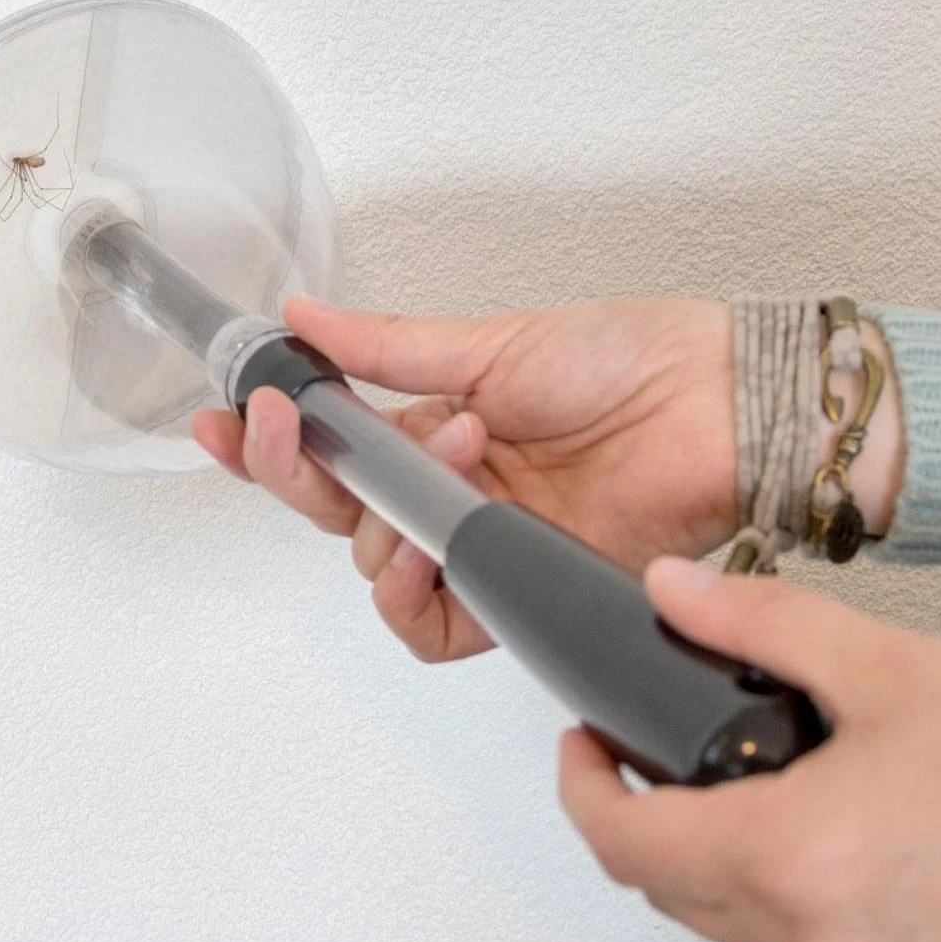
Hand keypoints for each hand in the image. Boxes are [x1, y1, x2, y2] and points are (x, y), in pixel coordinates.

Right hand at [193, 295, 737, 661]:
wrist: (717, 405)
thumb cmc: (622, 361)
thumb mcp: (493, 343)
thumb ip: (390, 347)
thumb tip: (302, 316)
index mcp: (433, 428)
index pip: (329, 447)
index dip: (269, 441)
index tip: (223, 417)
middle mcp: (447, 491)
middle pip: (334, 511)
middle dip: (294, 472)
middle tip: (284, 423)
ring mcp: (478, 543)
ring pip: (373, 566)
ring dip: (378, 514)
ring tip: (448, 448)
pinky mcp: (517, 590)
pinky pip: (432, 624)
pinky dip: (408, 592)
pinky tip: (425, 546)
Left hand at [559, 558, 940, 941]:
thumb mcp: (889, 669)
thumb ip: (762, 622)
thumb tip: (671, 588)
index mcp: (794, 860)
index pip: (624, 844)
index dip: (580, 788)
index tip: (581, 745)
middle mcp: (822, 940)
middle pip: (668, 888)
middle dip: (633, 819)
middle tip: (633, 756)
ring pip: (731, 922)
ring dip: (700, 854)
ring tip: (715, 777)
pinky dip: (773, 886)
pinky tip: (811, 825)